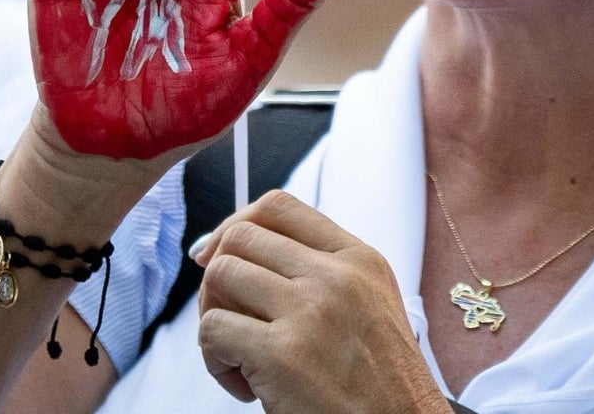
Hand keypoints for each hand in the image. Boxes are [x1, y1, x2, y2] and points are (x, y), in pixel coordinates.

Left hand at [194, 191, 450, 413]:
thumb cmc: (381, 386)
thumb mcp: (370, 305)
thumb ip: (321, 272)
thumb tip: (239, 251)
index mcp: (359, 259)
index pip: (278, 206)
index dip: (235, 224)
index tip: (218, 254)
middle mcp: (336, 276)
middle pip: (240, 236)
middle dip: (218, 277)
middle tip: (230, 320)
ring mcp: (310, 311)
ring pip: (220, 274)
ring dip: (213, 316)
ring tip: (238, 356)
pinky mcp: (283, 354)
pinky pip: (212, 329)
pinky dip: (214, 360)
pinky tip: (245, 387)